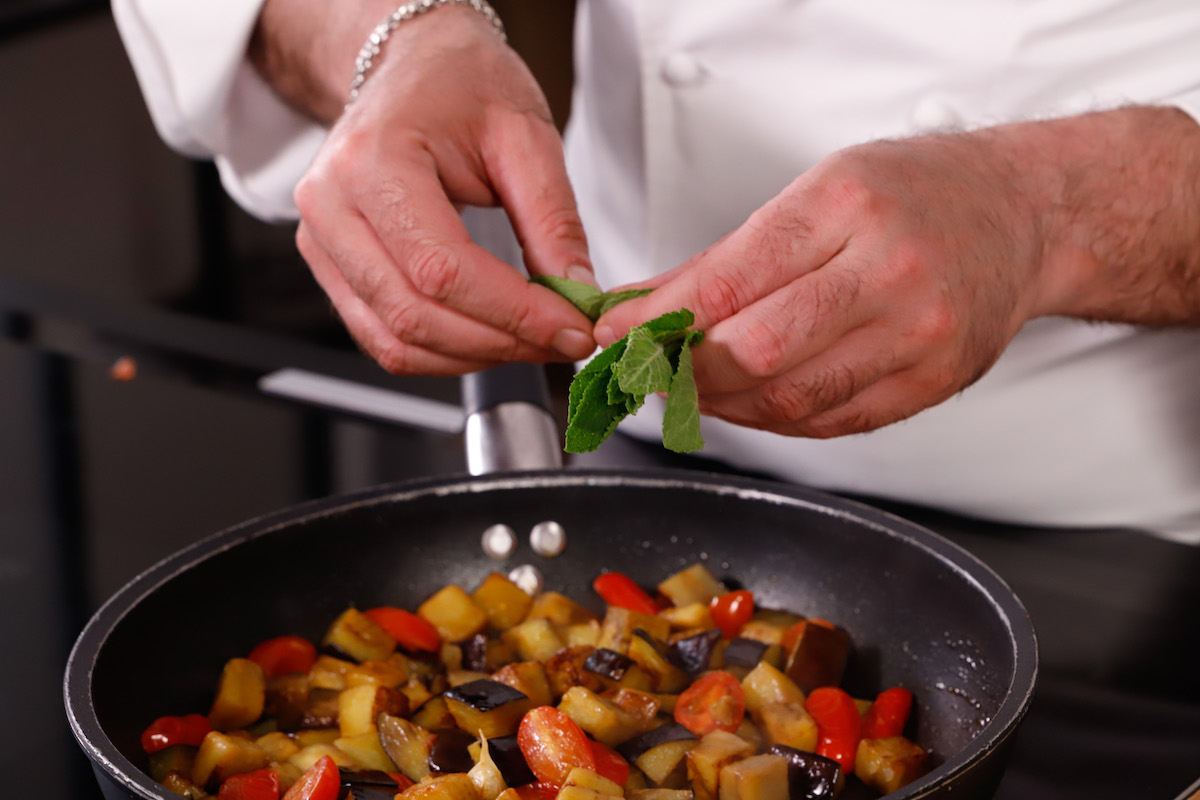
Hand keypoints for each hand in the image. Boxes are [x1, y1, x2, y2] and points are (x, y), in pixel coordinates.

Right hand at [289, 7, 596, 374]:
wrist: (411, 66)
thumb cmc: (458, 84)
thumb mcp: (524, 135)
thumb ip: (552, 220)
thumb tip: (576, 294)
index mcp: (373, 160)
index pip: (442, 269)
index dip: (514, 314)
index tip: (571, 328)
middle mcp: (332, 206)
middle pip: (415, 315)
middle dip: (502, 342)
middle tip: (564, 340)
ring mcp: (321, 241)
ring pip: (395, 341)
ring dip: (474, 358)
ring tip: (534, 342)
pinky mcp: (330, 268)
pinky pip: (382, 338)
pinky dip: (443, 354)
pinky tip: (491, 339)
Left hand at [595, 130, 1057, 437]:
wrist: (1021, 216)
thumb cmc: (914, 193)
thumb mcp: (816, 191)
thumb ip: (725, 258)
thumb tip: (641, 308)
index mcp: (846, 206)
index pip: (728, 283)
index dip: (656, 322)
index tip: (615, 335)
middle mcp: (888, 271)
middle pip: (755, 353)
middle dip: (684, 372)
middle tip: (651, 369)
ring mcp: (918, 336)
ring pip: (789, 400)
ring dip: (722, 404)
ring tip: (692, 387)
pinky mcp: (933, 385)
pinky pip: (831, 423)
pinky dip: (773, 420)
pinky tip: (748, 402)